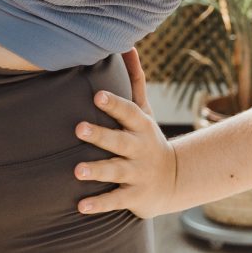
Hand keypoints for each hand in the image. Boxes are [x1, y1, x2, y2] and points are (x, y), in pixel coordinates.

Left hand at [73, 77, 181, 219]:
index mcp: (141, 126)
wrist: (174, 180)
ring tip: (77, 170)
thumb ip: (135, 80)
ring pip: (116, 171)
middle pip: (119, 141)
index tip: (97, 95)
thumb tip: (127, 45)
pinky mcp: (134, 196)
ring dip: (97, 171)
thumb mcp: (144, 111)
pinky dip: (98, 204)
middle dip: (100, 136)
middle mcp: (139, 149)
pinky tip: (80, 207)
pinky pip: (115, 200)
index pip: (128, 112)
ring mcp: (137, 174)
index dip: (114, 104)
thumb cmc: (148, 139)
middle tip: (78, 129)